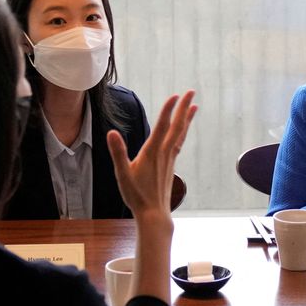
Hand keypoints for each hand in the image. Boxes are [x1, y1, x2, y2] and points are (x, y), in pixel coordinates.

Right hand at [106, 91, 196, 305]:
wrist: (154, 214)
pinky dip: (182, 132)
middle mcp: (164, 153)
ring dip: (187, 118)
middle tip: (192, 92)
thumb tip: (111, 133)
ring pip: (180, 134)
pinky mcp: (170, 165)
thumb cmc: (136, 195)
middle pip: (176, 126)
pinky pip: (179, 142)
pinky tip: (182, 130)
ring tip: (194, 106)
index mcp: (153, 152)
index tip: (175, 95)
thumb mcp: (122, 174)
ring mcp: (169, 159)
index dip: (168, 110)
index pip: (162, 126)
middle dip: (183, 108)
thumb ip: (118, 153)